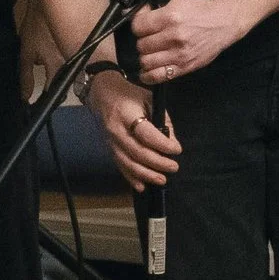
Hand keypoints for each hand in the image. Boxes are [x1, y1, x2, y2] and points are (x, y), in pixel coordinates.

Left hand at [17, 0, 66, 101]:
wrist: (47, 4)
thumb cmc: (35, 27)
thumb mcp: (25, 52)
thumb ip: (26, 76)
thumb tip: (25, 97)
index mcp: (57, 66)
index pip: (54, 93)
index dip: (45, 102)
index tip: (37, 107)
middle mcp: (70, 64)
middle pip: (64, 86)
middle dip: (55, 92)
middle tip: (43, 96)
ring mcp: (75, 56)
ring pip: (69, 76)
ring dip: (60, 80)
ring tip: (50, 80)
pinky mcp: (77, 48)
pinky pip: (72, 63)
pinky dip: (64, 67)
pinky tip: (58, 65)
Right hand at [91, 68, 178, 190]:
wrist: (101, 93)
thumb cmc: (128, 94)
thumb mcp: (147, 98)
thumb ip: (161, 118)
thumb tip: (172, 141)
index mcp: (126, 114)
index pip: (146, 134)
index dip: (162, 144)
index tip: (177, 149)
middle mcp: (116, 130)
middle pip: (137, 152)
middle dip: (158, 162)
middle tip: (174, 167)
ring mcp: (110, 142)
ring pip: (128, 163)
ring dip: (146, 174)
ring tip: (162, 179)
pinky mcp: (108, 149)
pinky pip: (120, 166)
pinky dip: (131, 178)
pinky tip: (142, 186)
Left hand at [128, 0, 250, 83]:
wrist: (222, 23)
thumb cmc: (200, 10)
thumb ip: (157, 4)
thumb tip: (139, 11)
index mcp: (170, 17)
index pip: (138, 26)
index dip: (137, 25)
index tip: (141, 25)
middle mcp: (173, 36)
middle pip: (141, 45)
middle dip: (142, 41)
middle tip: (148, 38)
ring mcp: (179, 54)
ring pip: (146, 62)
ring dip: (145, 57)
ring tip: (150, 52)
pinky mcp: (185, 67)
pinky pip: (158, 76)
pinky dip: (148, 76)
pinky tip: (147, 71)